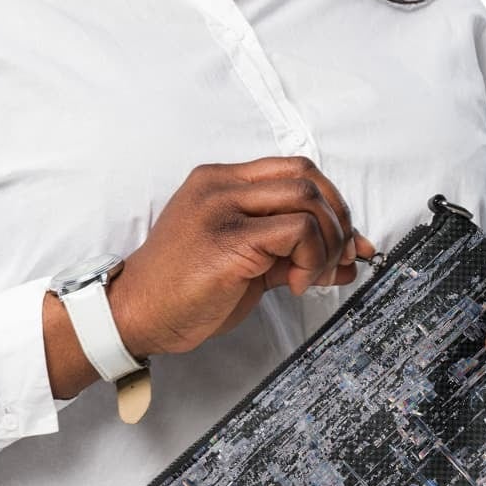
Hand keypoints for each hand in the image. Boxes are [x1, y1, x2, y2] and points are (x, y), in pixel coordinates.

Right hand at [110, 156, 378, 358]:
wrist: (136, 315)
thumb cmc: (184, 292)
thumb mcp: (244, 261)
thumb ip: (290, 250)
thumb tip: (349, 256)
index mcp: (219, 183)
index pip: (294, 170)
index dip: (331, 202)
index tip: (346, 240)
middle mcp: (220, 187)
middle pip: (308, 178)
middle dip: (339, 220)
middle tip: (340, 258)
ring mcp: (222, 209)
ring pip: (308, 200)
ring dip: (328, 242)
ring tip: (313, 276)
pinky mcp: (229, 240)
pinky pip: (297, 232)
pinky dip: (312, 258)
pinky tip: (295, 284)